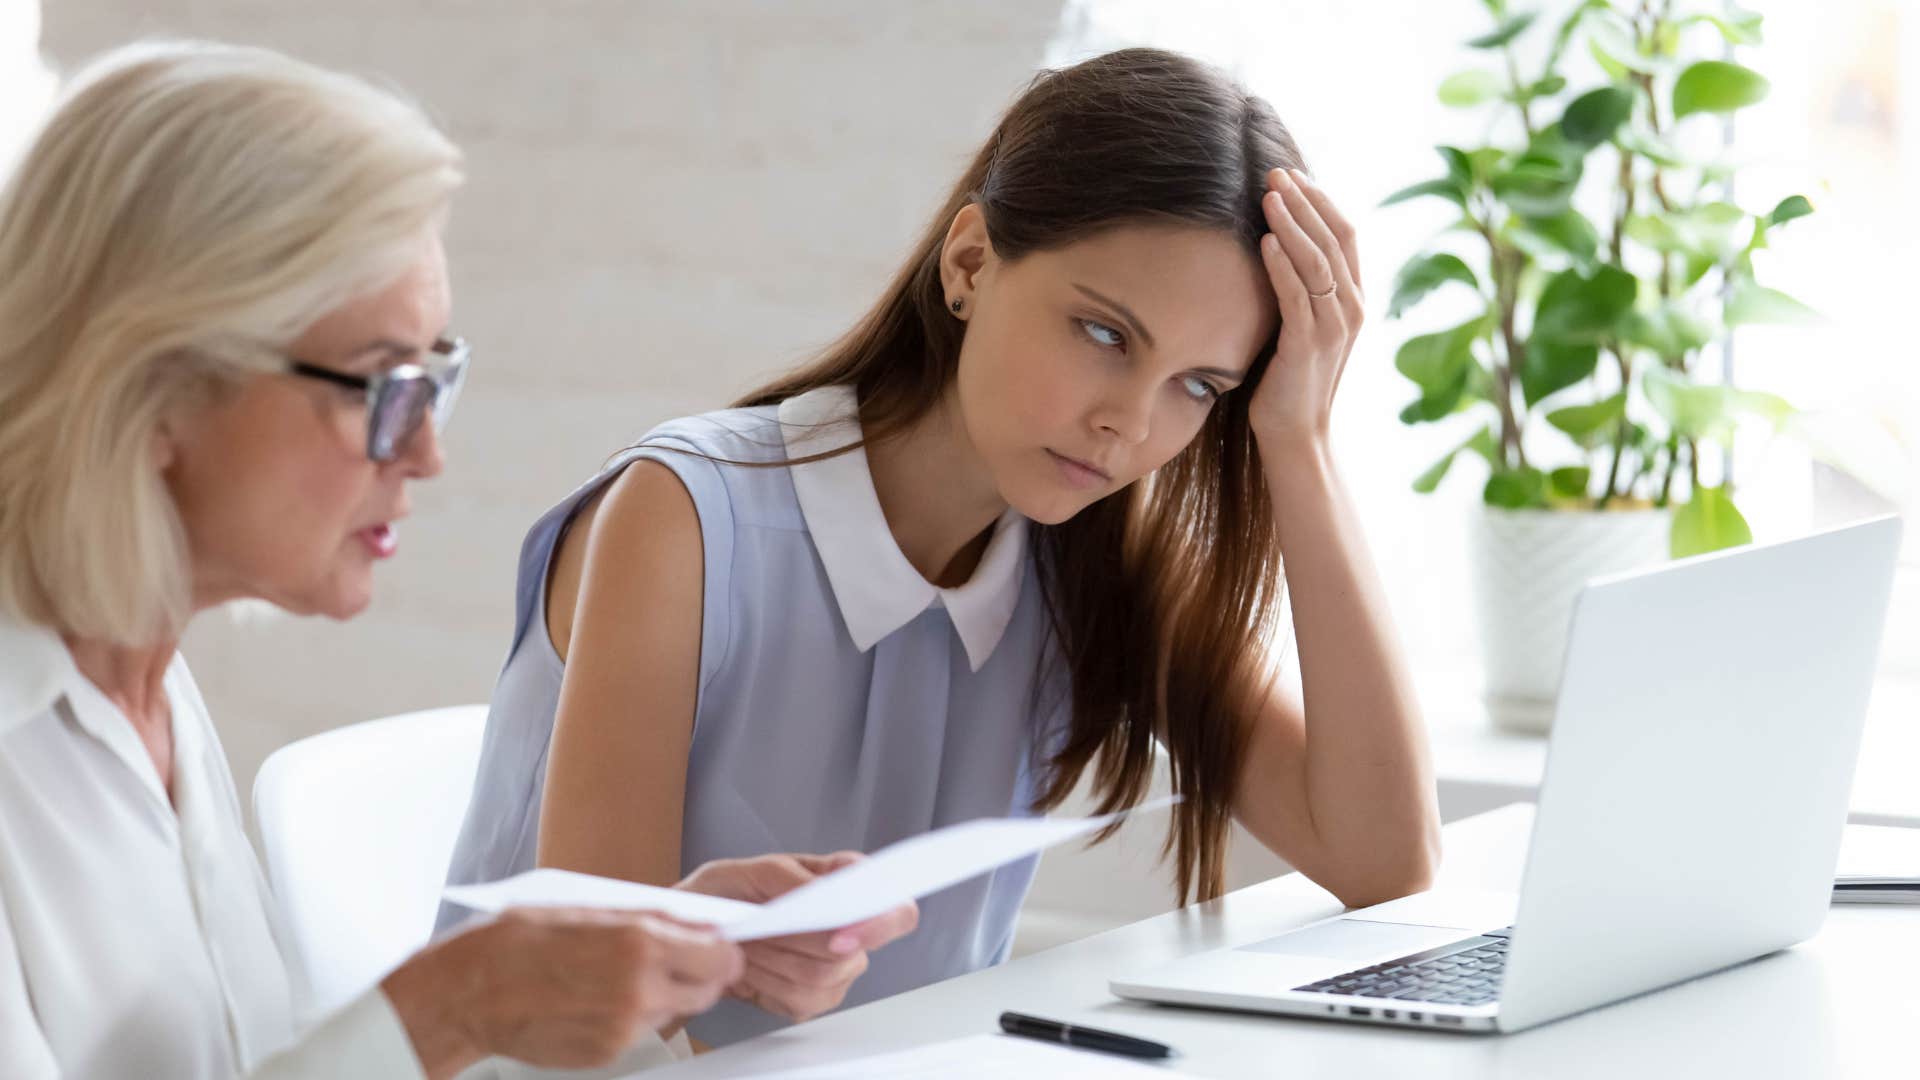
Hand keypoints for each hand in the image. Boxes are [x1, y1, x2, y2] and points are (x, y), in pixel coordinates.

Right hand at [381, 907, 742, 1078]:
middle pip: (709, 989)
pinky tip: (599, 998)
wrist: (468, 993)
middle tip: (677, 959)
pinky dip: (633, 1015)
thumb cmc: (516, 942)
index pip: (721, 955)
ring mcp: (625, 1027)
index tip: (714, 945)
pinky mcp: (607, 1053)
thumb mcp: (588, 908)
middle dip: (699, 973)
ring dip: (664, 994)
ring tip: (621, 975)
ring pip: (676, 1010)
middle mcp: (639, 989)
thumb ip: (648, 919)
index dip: (721, 950)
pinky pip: (642, 1031)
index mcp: (638, 943)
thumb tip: (691, 923)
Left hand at [678, 852, 919, 1020]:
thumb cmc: (722, 894)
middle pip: (852, 953)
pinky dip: (766, 984)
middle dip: (796, 942)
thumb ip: (787, 878)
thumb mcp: (745, 871)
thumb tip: (821, 897)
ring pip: (824, 979)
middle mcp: (849, 927)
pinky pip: (802, 1003)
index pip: (896, 908)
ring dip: (775, 962)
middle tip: (759, 927)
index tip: (841, 932)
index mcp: (844, 883)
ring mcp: (835, 967)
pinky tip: (748, 967)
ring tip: (748, 943)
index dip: (880, 923)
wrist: (691, 933)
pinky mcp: (813, 999)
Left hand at [1251, 167, 1365, 447]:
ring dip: (1292, 223)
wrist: (1296, 435)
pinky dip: (1282, 265)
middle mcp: (1352, 307)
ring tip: (1268, 194)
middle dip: (1305, 200)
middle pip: (1334, 237)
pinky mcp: (1308, 345)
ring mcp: (1334, 326)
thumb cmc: (1288, 380)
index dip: (1321, 199)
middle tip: (1275, 171)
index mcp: (1353, 298)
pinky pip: (1297, 296)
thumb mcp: (1300, 324)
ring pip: (1317, 260)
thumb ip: (1299, 289)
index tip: (1292, 174)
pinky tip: (1265, 241)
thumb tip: (1274, 245)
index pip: (1345, 233)